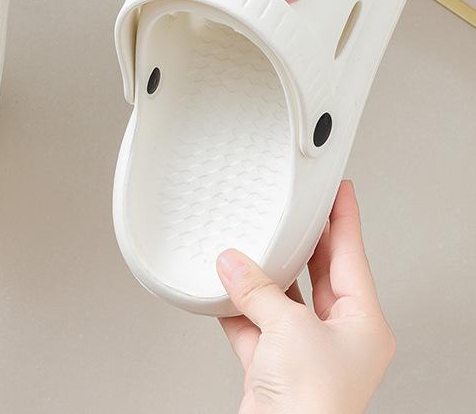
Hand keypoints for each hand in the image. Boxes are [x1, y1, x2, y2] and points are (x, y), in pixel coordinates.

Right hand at [216, 181, 394, 413]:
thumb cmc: (314, 404)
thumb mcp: (290, 328)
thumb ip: (259, 290)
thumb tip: (234, 264)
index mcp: (363, 324)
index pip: (353, 256)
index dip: (345, 219)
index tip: (341, 191)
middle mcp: (338, 337)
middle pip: (318, 274)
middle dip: (301, 243)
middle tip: (294, 208)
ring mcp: (305, 352)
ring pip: (281, 299)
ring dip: (258, 277)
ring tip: (244, 246)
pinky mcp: (274, 366)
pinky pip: (253, 324)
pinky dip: (235, 307)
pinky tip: (220, 287)